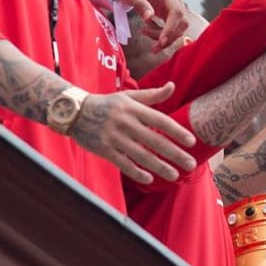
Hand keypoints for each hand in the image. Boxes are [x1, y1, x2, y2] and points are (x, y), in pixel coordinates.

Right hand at [70, 82, 197, 183]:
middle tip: (191, 164)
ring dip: (159, 167)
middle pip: (154, 140)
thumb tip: (173, 86)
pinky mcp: (103, 149)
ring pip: (140, 155)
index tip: (192, 141)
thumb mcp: (128, 96)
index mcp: (133, 108)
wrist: (73, 112)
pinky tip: (150, 179)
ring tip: (175, 175)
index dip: (176, 131)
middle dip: (174, 153)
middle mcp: (125, 122)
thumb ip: (152, 95)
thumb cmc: (107, 104)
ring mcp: (114, 137)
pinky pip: (123, 163)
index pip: (160, 120)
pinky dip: (136, 172)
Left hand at [112, 0, 191, 51]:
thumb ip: (140, 4)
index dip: (171, 28)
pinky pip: (171, 27)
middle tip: (154, 47)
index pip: (177, 13)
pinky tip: (148, 31)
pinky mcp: (169, 13)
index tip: (162, 41)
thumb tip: (149, 17)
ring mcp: (174, 6)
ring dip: (165, 37)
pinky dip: (162, 34)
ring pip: (178, 28)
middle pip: (181, 23)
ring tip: (144, 33)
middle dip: (169, 37)